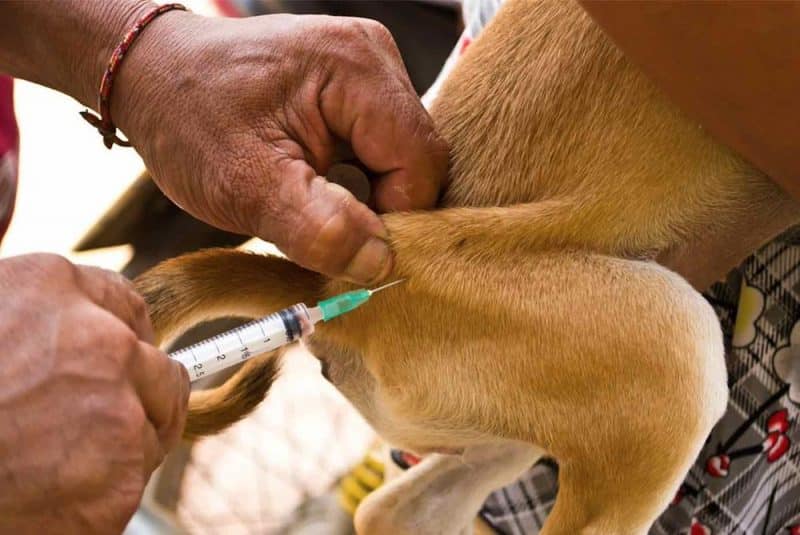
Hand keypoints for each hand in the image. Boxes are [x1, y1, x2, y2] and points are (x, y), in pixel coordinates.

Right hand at [0, 255, 188, 532]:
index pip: (126, 304)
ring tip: (50, 458)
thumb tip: (82, 318)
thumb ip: (35, 313)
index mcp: (52, 288)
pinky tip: (49, 491)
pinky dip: (100, 491)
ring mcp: (118, 413)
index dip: (123, 335)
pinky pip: (131, 481)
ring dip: (118, 443)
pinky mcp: (120, 482)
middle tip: (92, 419)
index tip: (121, 356)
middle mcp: (102, 341)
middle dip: (138, 393)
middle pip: (160, 369)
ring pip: (150, 428)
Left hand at [112, 11, 448, 283]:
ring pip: (402, 158)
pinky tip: (319, 187)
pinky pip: (381, 147)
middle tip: (324, 231)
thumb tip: (381, 263)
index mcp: (356, 67)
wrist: (151, 75)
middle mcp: (374, 56)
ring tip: (312, 203)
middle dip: (380, 209)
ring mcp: (368, 67)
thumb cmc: (188, 119)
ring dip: (368, 197)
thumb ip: (319, 229)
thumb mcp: (244, 184)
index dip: (395, 218)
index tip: (347, 248)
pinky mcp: (356, 85)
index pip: (422, 164)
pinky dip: (358, 181)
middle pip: (418, 159)